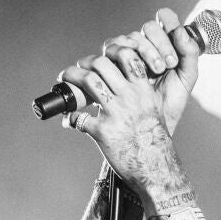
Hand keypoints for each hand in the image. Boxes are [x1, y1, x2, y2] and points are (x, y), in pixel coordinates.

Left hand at [58, 8, 199, 205]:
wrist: (156, 166)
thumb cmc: (154, 138)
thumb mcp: (153, 107)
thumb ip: (138, 91)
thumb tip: (118, 80)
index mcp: (143, 89)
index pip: (126, 55)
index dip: (108, 52)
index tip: (99, 60)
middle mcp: (130, 97)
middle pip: (101, 63)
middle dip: (84, 63)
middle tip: (75, 71)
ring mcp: (116, 113)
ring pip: (88, 81)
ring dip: (71, 78)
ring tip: (64, 81)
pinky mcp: (103, 131)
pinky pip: (78, 117)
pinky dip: (70, 117)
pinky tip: (70, 120)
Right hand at [104, 7, 201, 135]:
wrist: (149, 129)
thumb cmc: (169, 103)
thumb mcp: (186, 80)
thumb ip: (190, 54)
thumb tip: (181, 31)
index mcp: (164, 43)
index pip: (165, 18)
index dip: (169, 26)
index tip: (175, 53)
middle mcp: (144, 44)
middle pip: (147, 29)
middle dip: (158, 45)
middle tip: (166, 66)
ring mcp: (125, 53)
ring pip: (128, 37)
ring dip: (142, 51)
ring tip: (153, 73)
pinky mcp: (108, 64)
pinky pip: (109, 50)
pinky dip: (120, 59)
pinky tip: (131, 74)